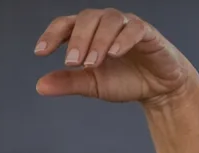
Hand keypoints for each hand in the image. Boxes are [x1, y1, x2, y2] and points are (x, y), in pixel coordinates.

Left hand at [33, 9, 196, 105]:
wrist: (157, 89)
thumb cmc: (125, 79)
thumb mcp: (92, 84)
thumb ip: (68, 82)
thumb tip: (40, 86)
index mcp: (89, 33)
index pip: (66, 24)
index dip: (52, 35)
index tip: (41, 52)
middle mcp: (105, 24)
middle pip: (86, 18)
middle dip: (77, 39)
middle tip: (72, 62)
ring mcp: (127, 25)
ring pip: (109, 20)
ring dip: (98, 41)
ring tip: (92, 63)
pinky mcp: (147, 32)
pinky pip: (134, 28)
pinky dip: (123, 39)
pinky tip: (114, 53)